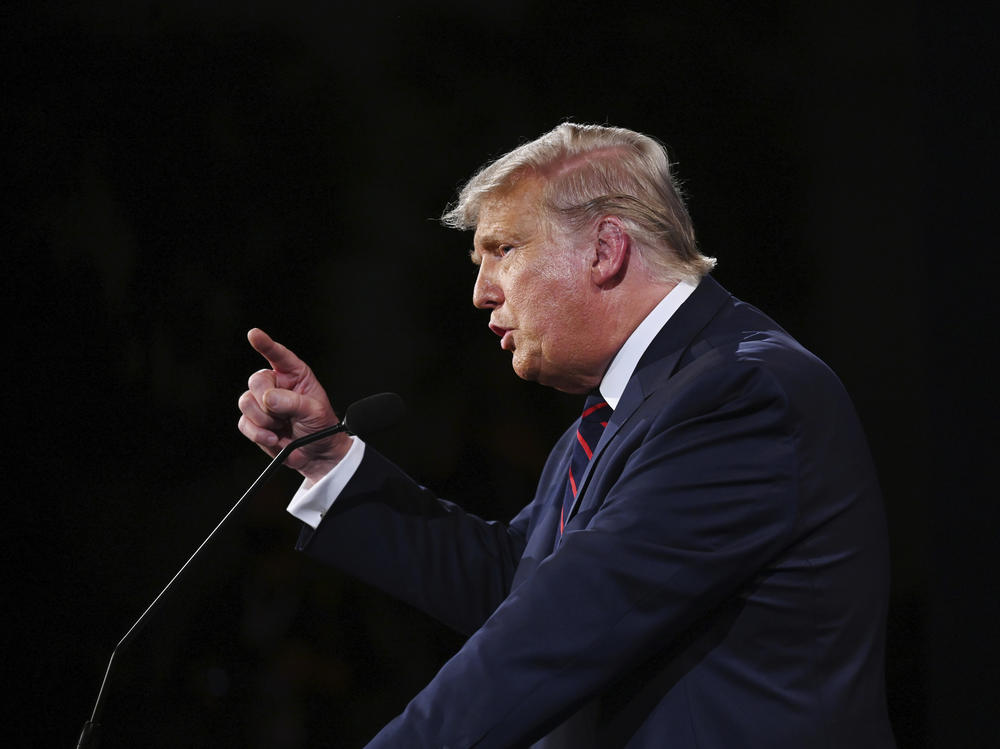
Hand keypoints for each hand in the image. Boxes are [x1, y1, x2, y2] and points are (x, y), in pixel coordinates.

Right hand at [238, 328, 349, 482]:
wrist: (317, 455)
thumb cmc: (322, 427)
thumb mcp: (315, 411)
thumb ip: (293, 402)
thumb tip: (269, 399)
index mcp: (294, 375)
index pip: (278, 356)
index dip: (265, 344)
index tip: (254, 334)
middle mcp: (276, 386)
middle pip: (256, 381)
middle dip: (268, 401)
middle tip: (284, 415)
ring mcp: (262, 404)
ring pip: (246, 402)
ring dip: (264, 419)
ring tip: (282, 427)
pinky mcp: (254, 423)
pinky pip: (244, 423)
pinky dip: (258, 433)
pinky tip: (274, 438)